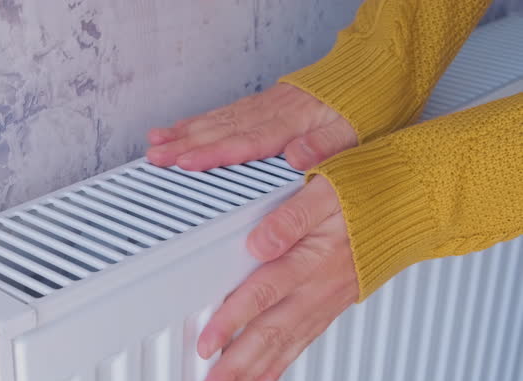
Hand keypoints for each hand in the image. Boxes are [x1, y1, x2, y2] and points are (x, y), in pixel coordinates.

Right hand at [146, 83, 356, 170]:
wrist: (374, 71)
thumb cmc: (365, 106)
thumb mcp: (355, 132)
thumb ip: (325, 146)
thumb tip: (296, 158)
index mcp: (291, 124)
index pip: (244, 142)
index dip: (213, 154)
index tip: (185, 162)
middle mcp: (272, 113)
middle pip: (220, 130)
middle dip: (183, 144)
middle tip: (155, 156)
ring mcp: (264, 106)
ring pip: (217, 120)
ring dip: (184, 132)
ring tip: (156, 141)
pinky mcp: (264, 103)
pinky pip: (225, 112)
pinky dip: (200, 121)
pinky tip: (184, 126)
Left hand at [197, 176, 358, 380]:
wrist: (416, 205)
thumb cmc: (369, 193)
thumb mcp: (328, 188)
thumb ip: (292, 216)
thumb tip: (259, 242)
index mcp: (311, 257)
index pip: (263, 294)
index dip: (232, 320)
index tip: (207, 344)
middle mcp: (318, 286)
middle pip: (270, 333)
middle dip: (235, 368)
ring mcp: (326, 299)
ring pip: (284, 344)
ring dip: (252, 374)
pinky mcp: (332, 304)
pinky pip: (304, 340)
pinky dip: (281, 364)